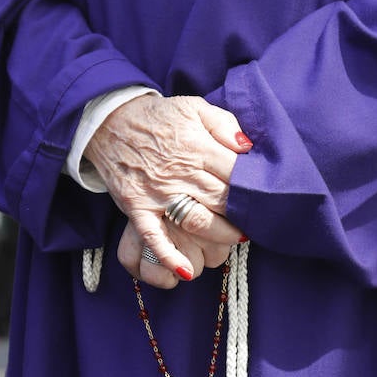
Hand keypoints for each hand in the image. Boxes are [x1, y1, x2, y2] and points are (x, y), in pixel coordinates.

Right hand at [84, 95, 249, 282]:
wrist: (109, 121)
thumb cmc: (159, 117)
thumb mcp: (194, 106)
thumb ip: (225, 124)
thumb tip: (247, 147)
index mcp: (198, 147)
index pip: (236, 173)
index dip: (254, 188)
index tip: (268, 197)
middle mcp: (180, 172)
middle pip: (223, 200)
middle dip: (244, 214)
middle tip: (260, 222)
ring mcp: (158, 192)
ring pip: (197, 220)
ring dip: (221, 235)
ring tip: (239, 239)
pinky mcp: (137, 207)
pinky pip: (153, 236)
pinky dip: (168, 255)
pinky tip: (185, 271)